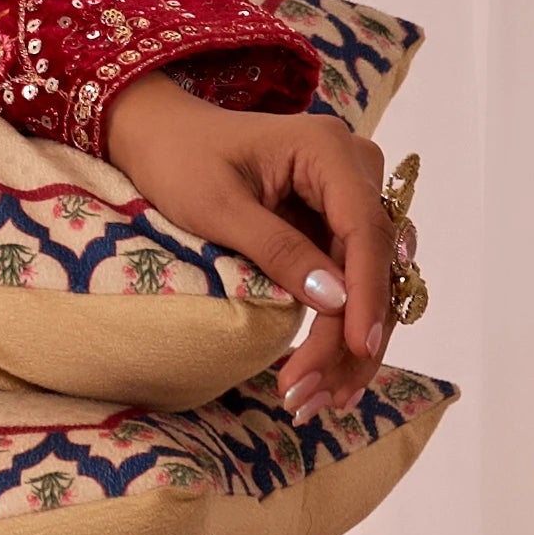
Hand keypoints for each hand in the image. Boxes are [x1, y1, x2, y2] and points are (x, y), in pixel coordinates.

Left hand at [103, 72, 395, 402]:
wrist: (158, 134)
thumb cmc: (178, 160)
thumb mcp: (216, 206)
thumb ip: (276, 249)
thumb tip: (335, 300)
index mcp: (328, 150)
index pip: (364, 229)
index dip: (366, 293)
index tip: (360, 347)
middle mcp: (354, 169)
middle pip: (374, 262)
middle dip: (354, 334)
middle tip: (323, 395)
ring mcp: (348, 198)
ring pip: (369, 281)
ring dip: (350, 344)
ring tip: (322, 400)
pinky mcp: (335, 224)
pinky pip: (350, 280)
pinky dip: (337, 328)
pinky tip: (326, 376)